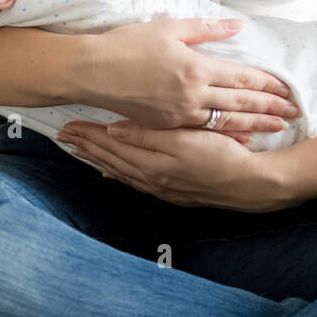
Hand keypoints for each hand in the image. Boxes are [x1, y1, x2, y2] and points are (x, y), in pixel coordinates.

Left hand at [55, 120, 292, 211]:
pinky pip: (137, 181)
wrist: (251, 184)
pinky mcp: (174, 191)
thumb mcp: (184, 140)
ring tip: (82, 152)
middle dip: (88, 147)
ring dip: (101, 160)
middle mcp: (152, 178)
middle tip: (65, 137)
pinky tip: (116, 172)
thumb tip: (114, 128)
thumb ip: (148, 134)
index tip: (68, 125)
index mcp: (152, 162)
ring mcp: (162, 187)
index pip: (112, 145)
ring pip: (122, 171)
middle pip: (112, 159)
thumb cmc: (222, 157)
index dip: (89, 135)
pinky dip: (121, 174)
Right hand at [93, 16, 300, 140]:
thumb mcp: (169, 27)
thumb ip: (206, 29)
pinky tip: (242, 138)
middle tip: (294, 112)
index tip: (288, 89)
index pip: (241, 76)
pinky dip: (227, 134)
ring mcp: (180, 114)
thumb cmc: (127, 44)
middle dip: (270, 107)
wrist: (92, 72)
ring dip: (255, 123)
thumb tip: (237, 26)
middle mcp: (192, 95)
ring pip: (226, 120)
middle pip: (240, 102)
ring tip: (277, 127)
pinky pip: (204, 131)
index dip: (267, 83)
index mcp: (195, 68)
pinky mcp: (167, 125)